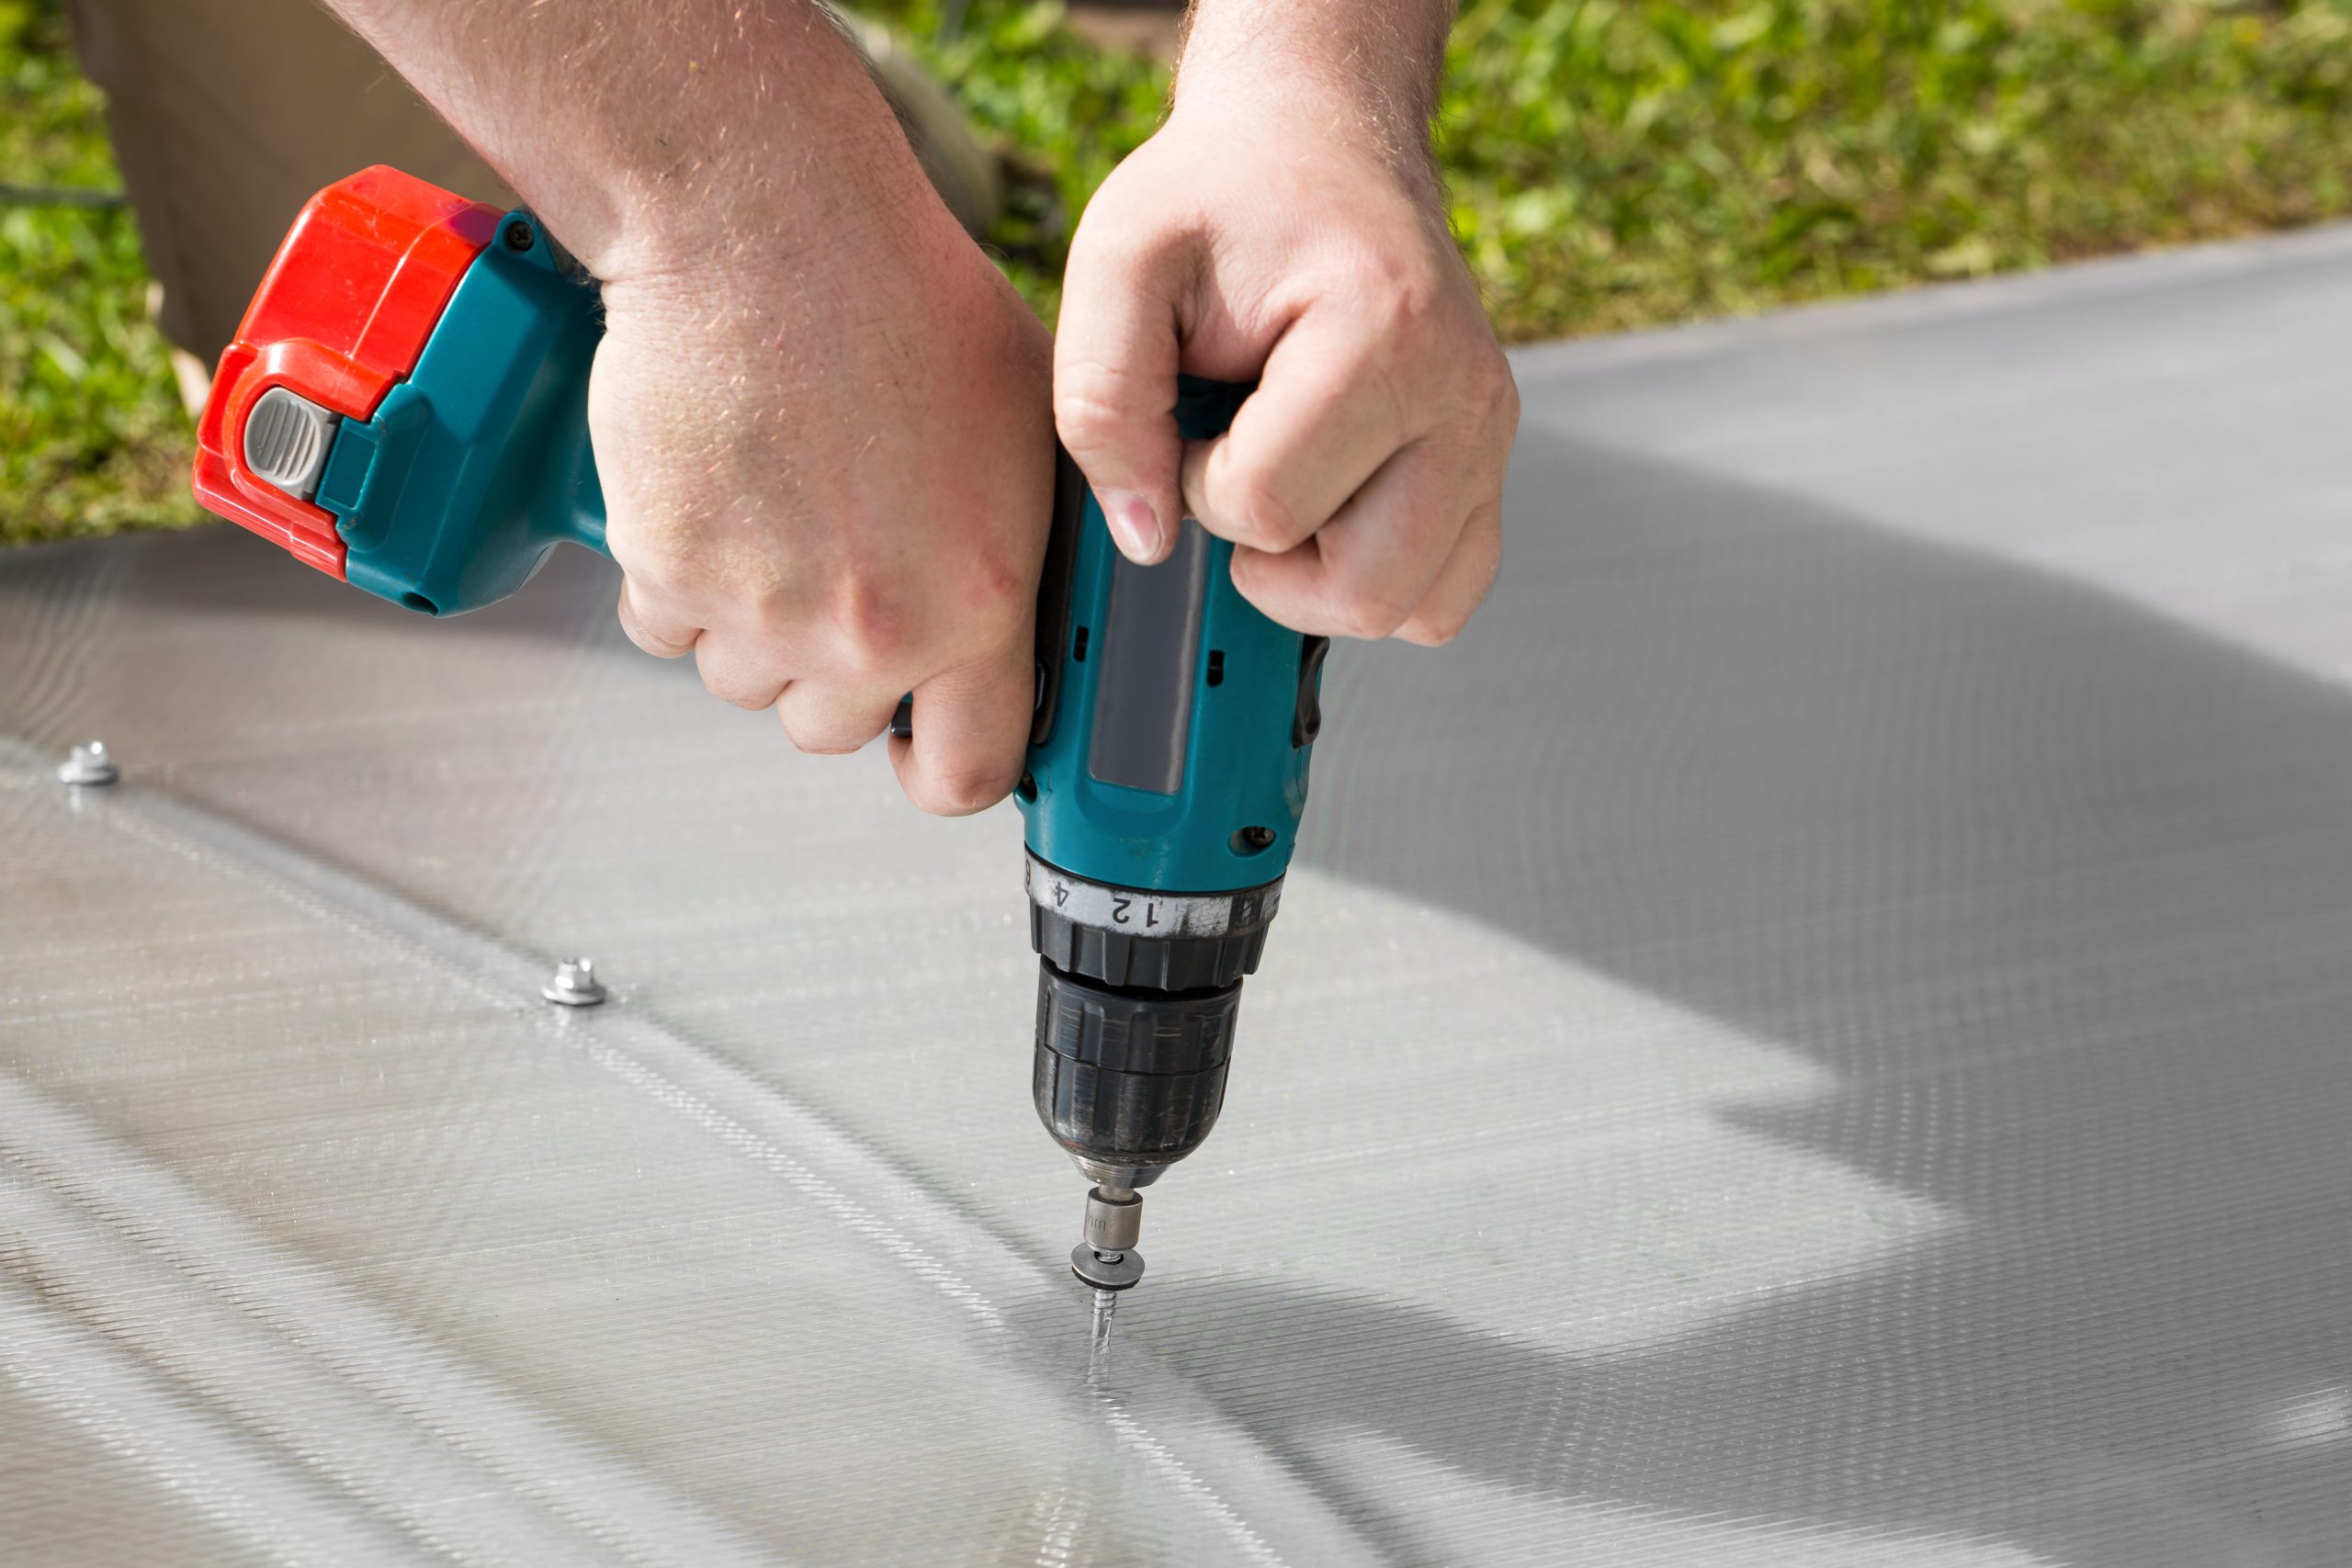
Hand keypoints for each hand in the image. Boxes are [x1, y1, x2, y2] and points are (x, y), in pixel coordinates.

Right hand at [596, 204, 1055, 814]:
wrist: (767, 227)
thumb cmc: (905, 301)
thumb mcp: (1030, 432)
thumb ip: (1029, 550)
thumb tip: (1034, 623)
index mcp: (978, 605)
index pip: (966, 776)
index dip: (939, 764)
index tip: (920, 737)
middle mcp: (868, 627)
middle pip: (833, 730)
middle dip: (833, 673)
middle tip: (837, 574)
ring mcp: (758, 607)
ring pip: (742, 684)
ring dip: (751, 628)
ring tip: (778, 516)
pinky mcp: (665, 566)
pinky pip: (662, 628)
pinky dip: (676, 581)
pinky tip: (717, 497)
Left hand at [1053, 88, 1517, 644]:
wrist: (1317, 138)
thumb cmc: (1218, 194)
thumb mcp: (1119, 261)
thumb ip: (1101, 398)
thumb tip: (1144, 536)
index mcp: (1383, 332)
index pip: (1266, 508)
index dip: (1192, 484)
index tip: (1187, 417)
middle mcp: (1462, 393)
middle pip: (1362, 587)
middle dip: (1263, 559)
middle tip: (1228, 470)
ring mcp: (1488, 435)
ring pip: (1415, 609)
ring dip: (1322, 583)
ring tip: (1278, 492)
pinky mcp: (1488, 461)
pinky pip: (1448, 591)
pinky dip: (1380, 580)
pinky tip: (1326, 510)